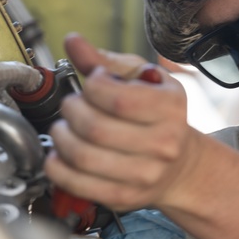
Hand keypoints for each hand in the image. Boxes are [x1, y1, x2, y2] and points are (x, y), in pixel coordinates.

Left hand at [44, 34, 199, 211]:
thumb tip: (73, 41)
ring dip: (61, 137)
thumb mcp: (141, 81)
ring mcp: (144, 175)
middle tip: (71, 106)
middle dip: (71, 111)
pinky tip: (59, 154)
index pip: (118, 99)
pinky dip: (57, 167)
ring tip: (64, 128)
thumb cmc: (159, 117)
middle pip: (95, 128)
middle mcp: (163, 144)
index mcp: (170, 108)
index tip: (91, 83)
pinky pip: (77, 184)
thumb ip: (104, 61)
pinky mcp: (124, 197)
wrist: (180, 166)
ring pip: (83, 156)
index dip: (92, 87)